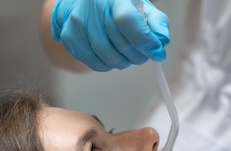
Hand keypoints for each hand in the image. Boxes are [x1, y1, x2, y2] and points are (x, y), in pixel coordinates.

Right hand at [52, 0, 169, 70]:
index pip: (127, 21)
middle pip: (121, 45)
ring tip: (127, 53)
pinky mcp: (70, 37)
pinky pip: (95, 64)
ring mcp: (78, 22)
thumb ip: (156, 23)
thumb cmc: (119, 7)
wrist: (87, 3)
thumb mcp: (143, 9)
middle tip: (142, 53)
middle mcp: (93, 6)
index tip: (156, 52)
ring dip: (124, 62)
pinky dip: (108, 65)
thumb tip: (161, 43)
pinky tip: (112, 54)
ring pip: (109, 58)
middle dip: (139, 55)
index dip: (144, 41)